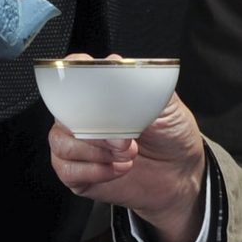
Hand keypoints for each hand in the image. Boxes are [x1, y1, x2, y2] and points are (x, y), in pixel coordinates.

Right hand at [48, 88, 207, 241]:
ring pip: (61, 143)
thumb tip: (118, 66)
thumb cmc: (171, 136)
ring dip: (97, 152)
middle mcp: (84, 117)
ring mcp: (78, 146)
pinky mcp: (78, 174)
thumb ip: (142, 84)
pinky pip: (68, 170)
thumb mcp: (166, 104)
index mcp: (101, 94)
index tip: (89, 88)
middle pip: (63, 113)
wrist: (180, 175)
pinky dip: (96, 171)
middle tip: (125, 139)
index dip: (73, 78)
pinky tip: (118, 169)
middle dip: (95, 128)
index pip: (71, 75)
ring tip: (126, 154)